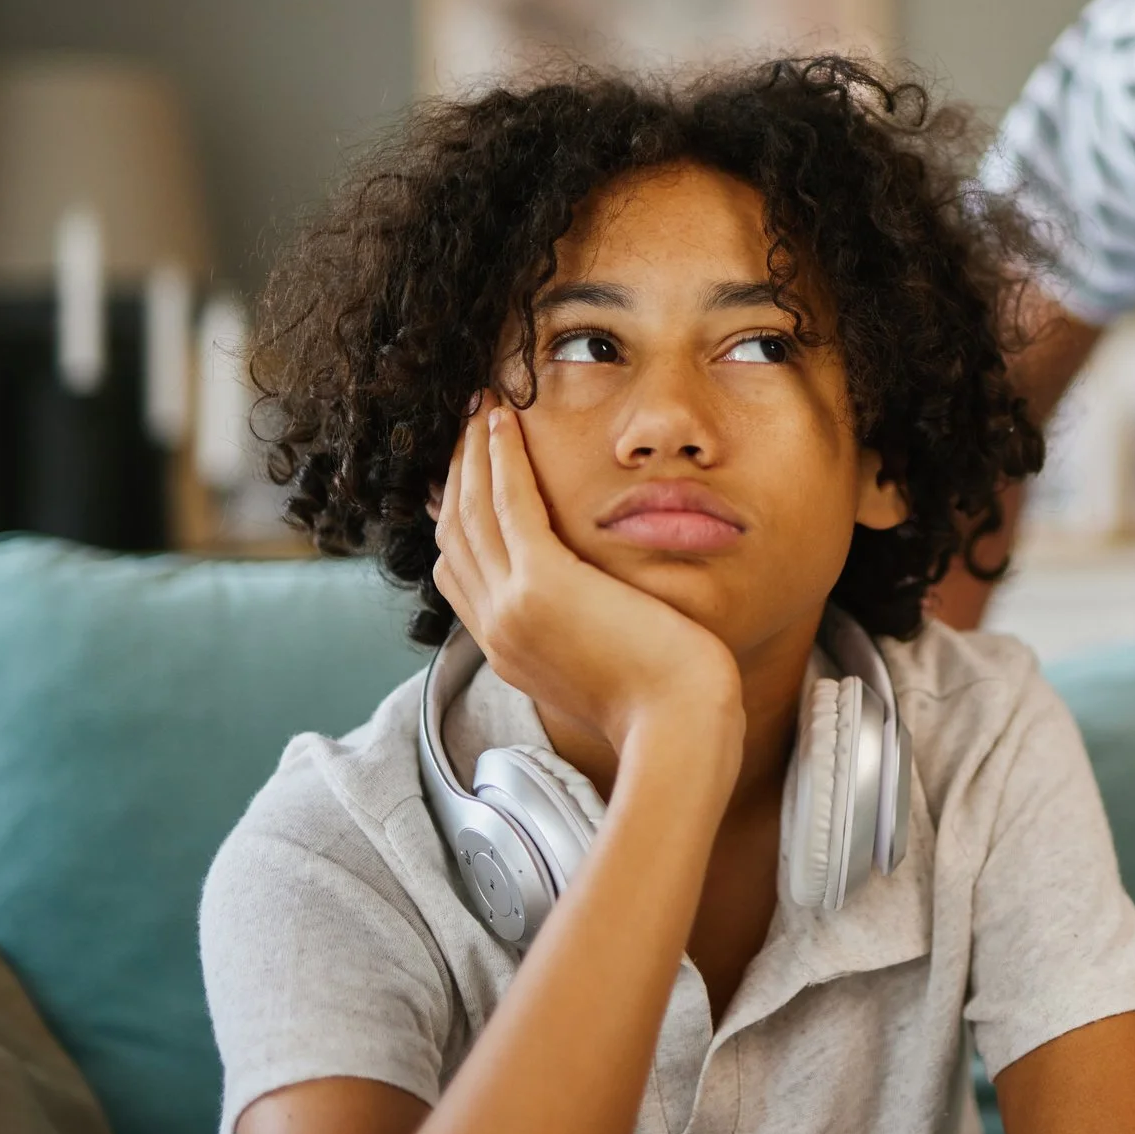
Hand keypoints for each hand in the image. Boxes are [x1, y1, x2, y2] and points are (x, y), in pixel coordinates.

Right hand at [430, 398, 742, 761]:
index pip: (459, 572)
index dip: (455, 516)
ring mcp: (511, 607)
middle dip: (456, 472)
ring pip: (473, 511)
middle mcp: (495, 628)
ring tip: (481, 405)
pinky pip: (508, 504)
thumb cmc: (667, 703)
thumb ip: (585, 634)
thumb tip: (599, 609)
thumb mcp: (606, 668)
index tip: (463, 474)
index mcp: (508, 648)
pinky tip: (503, 421)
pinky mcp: (542, 586)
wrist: (680, 728)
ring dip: (473, 451)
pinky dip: (501, 458)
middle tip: (464, 423)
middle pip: (455, 534)